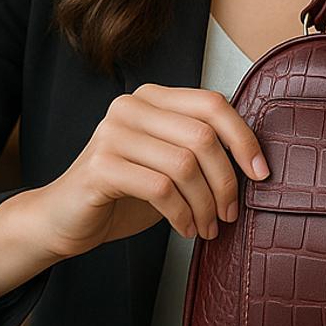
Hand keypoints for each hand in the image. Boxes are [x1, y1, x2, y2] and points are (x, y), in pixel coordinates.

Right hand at [34, 84, 269, 260]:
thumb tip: (255, 159)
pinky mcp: (101, 166)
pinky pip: (161, 188)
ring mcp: (112, 134)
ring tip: (208, 227)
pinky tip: (185, 228)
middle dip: (226, 181)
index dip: (244, 138)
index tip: (261, 173)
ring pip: (184, 165)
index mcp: (152, 97)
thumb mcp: (168, 162)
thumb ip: (199, 148)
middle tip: (230, 214)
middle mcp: (131, 106)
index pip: (212, 104)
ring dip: (205, 204)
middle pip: (203, 136)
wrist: (64, 218)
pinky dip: (182, 214)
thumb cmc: (125, 191)